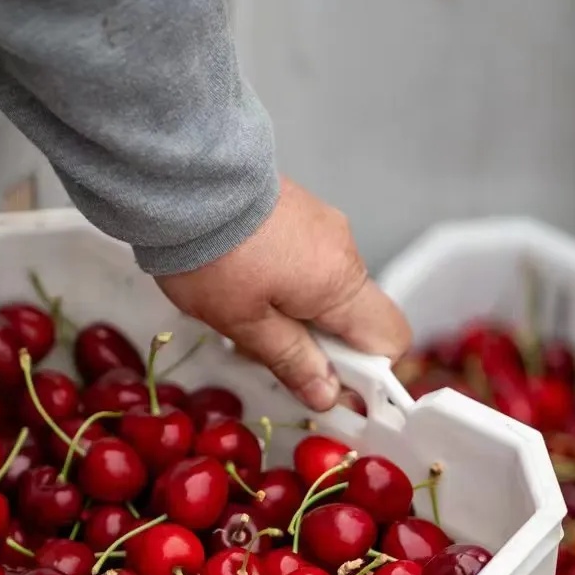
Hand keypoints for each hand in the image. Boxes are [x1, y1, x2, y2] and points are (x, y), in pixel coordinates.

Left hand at [156, 176, 410, 411]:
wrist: (183, 181)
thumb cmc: (211, 253)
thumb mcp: (246, 324)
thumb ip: (293, 360)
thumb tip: (327, 393)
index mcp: (340, 283)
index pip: (391, 339)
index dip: (367, 372)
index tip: (329, 385)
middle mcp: (343, 250)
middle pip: (358, 316)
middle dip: (323, 345)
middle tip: (272, 350)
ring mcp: (323, 226)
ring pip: (329, 290)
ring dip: (300, 313)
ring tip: (247, 310)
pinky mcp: (300, 212)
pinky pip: (310, 262)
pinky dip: (289, 283)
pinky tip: (245, 282)